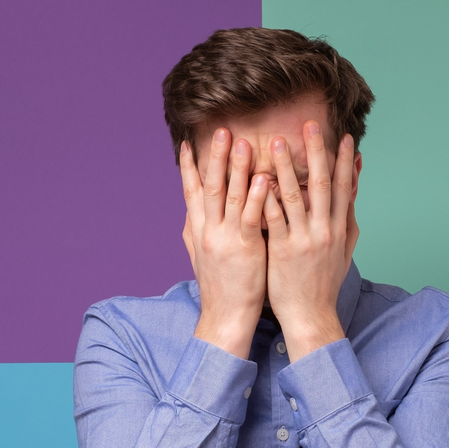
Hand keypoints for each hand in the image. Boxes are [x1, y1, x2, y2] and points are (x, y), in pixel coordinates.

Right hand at [180, 128, 269, 358]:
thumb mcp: (201, 255)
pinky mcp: (245, 249)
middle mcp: (208, 230)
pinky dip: (255, 197)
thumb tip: (190, 212)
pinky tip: (262, 179)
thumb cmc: (220, 287)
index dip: (187, 167)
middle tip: (222, 130)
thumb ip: (197, 230)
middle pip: (211, 186)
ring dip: (236, 168)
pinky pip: (251, 218)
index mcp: (198, 230)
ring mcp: (226, 239)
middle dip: (215, 157)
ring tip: (243, 142)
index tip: (186, 143)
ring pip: (231, 196)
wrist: (225, 317)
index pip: (191, 192)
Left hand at [263, 122, 359, 360]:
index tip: (343, 136)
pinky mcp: (282, 250)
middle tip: (310, 124)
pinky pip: (274, 219)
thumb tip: (353, 187)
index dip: (344, 160)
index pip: (342, 187)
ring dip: (286, 167)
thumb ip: (347, 216)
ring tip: (277, 142)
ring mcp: (303, 240)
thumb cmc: (324, 281)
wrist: (311, 315)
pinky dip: (267, 198)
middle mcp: (324, 230)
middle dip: (316, 152)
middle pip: (320, 184)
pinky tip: (258, 179)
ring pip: (294, 197)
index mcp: (338, 228)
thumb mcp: (344, 248)